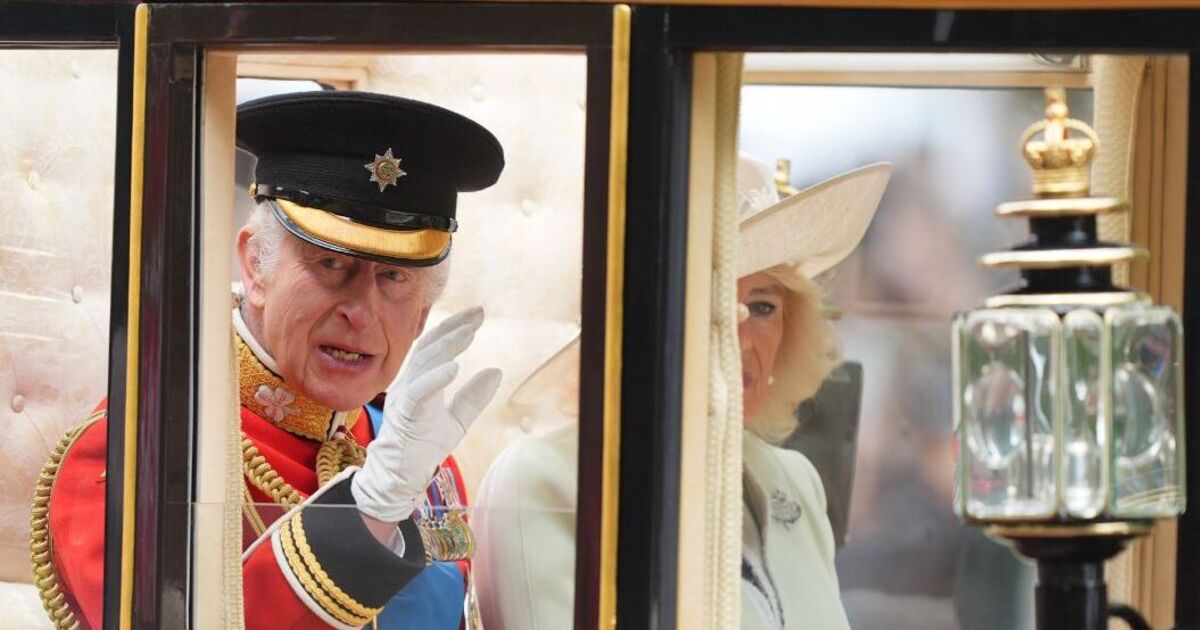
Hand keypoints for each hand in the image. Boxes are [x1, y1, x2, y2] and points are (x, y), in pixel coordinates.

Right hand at [351, 306, 501, 522]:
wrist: (401, 477)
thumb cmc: (423, 447)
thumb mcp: (458, 420)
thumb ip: (474, 397)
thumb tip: (497, 371)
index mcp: (420, 381)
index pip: (436, 346)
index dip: (455, 328)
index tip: (477, 314)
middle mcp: (409, 383)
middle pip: (429, 346)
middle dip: (454, 327)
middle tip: (477, 313)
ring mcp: (404, 397)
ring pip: (424, 362)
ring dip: (448, 345)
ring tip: (469, 332)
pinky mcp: (404, 415)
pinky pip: (419, 392)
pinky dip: (435, 378)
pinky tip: (455, 367)